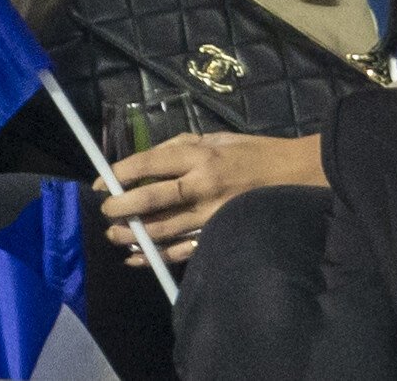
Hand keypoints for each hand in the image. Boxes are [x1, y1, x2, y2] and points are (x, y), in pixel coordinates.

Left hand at [94, 131, 325, 264]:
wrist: (296, 176)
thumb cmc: (252, 152)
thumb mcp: (215, 137)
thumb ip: (180, 146)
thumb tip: (145, 161)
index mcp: (199, 155)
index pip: (150, 163)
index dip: (120, 173)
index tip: (101, 182)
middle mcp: (203, 184)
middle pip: (153, 198)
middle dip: (122, 206)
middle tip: (104, 211)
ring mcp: (213, 215)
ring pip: (165, 229)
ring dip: (135, 235)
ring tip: (113, 236)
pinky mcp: (221, 235)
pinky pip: (184, 250)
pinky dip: (158, 256)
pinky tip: (138, 258)